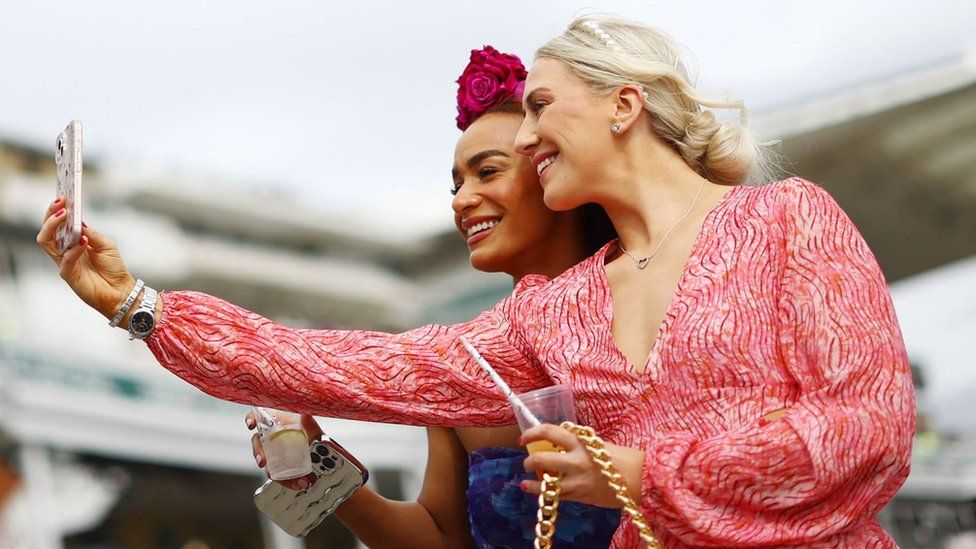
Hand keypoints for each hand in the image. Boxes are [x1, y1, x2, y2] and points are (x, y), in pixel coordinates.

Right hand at [36, 197, 135, 319]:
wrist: (121, 290)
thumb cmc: (113, 268)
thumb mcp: (106, 244)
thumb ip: (91, 233)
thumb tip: (78, 222)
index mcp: (72, 243)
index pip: (57, 225)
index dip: (57, 211)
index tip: (63, 197)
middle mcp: (64, 252)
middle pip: (47, 231)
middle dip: (51, 215)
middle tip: (61, 202)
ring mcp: (64, 263)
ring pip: (46, 242)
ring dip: (54, 226)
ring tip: (64, 214)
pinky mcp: (68, 275)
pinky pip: (65, 259)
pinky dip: (74, 248)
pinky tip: (84, 241)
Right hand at [246, 411, 322, 490]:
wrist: (324, 452)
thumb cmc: (314, 436)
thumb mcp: (313, 430)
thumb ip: (309, 423)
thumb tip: (305, 414)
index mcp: (276, 424)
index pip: (259, 418)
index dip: (251, 419)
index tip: (251, 425)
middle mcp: (271, 438)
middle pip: (257, 443)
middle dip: (258, 453)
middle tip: (262, 462)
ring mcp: (274, 453)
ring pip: (265, 462)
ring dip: (271, 472)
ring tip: (278, 476)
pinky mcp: (280, 467)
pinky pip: (278, 474)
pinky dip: (285, 481)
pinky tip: (295, 485)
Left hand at [520, 424, 643, 508]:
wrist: (642, 480)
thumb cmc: (624, 459)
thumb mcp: (600, 444)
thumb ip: (581, 444)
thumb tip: (562, 444)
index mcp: (582, 442)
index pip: (550, 432)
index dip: (533, 433)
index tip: (524, 437)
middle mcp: (576, 460)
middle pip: (542, 457)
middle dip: (530, 459)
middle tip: (527, 460)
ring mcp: (577, 479)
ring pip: (545, 481)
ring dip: (532, 480)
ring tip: (526, 480)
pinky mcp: (580, 495)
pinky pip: (556, 495)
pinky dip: (541, 492)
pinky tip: (529, 488)